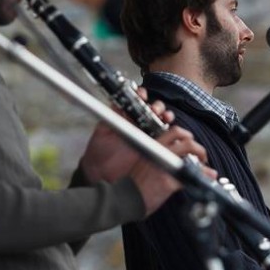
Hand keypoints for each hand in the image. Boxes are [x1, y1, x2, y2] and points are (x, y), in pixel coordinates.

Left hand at [80, 87, 207, 182]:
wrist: (102, 174)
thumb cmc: (99, 153)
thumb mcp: (103, 130)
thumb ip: (111, 116)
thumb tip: (119, 101)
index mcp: (126, 118)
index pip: (138, 102)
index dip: (142, 96)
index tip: (142, 95)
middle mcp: (138, 125)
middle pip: (153, 109)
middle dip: (157, 105)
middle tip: (153, 109)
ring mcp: (147, 136)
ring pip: (162, 121)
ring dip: (165, 115)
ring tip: (163, 116)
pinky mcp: (154, 148)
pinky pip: (166, 137)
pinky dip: (171, 131)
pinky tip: (169, 126)